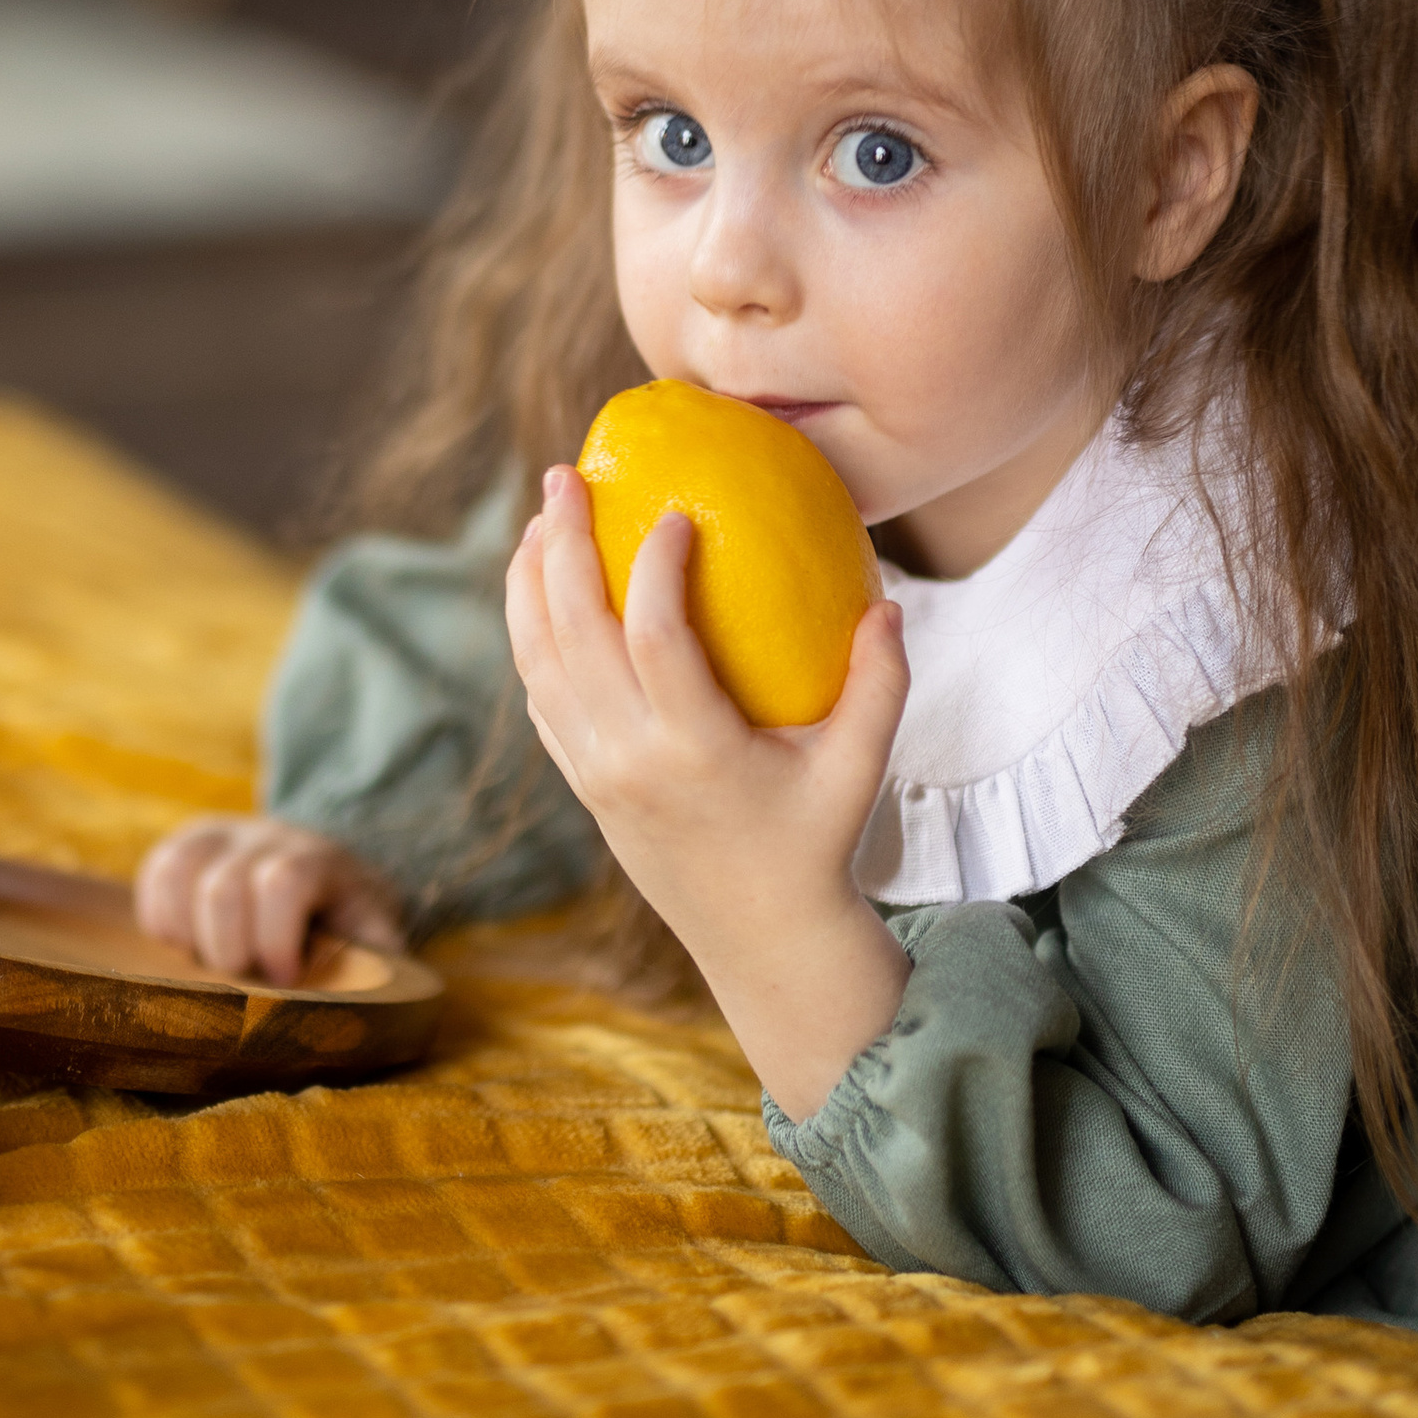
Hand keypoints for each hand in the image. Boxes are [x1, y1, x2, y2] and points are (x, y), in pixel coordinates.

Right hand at [134, 816, 403, 985]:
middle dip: (228, 950)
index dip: (275, 940)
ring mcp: (219, 835)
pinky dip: (160, 916)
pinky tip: (184, 944)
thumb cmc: (347, 917)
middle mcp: (264, 836)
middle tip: (245, 977)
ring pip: (177, 871)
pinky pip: (154, 871)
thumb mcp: (375, 930)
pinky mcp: (185, 845)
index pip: (283, 882)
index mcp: (318, 858)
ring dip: (185, 932)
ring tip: (208, 962)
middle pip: (223, 887)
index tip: (284, 977)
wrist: (324, 872)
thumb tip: (382, 976)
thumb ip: (379, 951)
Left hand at [504, 464, 912, 1118]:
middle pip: (571, 633)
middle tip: (562, 477)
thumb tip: (889, 603)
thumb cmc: (818, 844)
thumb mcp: (860, 770)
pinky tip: (541, 594)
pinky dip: (530, 640)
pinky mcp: (581, 785)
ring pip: (537, 664)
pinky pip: (540, 700)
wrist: (759, 940)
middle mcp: (629, 759)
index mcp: (694, 749)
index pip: (654, 637)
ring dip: (527, 586)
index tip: (674, 510)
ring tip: (536, 521)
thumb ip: (881, 687)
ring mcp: (594, 775)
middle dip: (557, 545)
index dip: (653, 565)